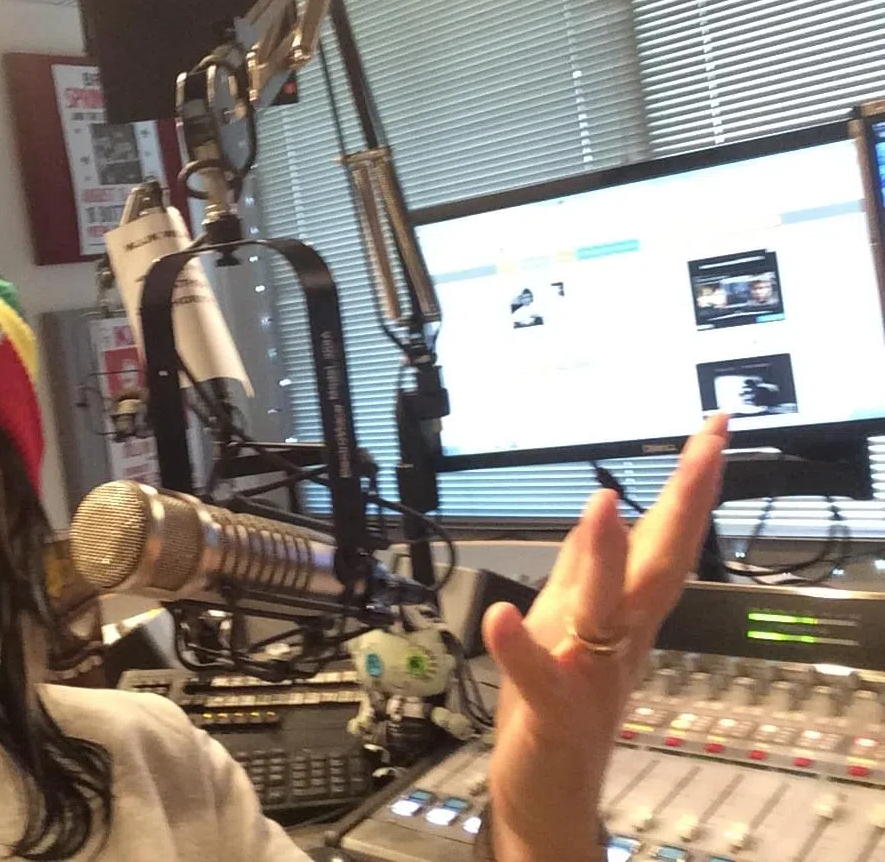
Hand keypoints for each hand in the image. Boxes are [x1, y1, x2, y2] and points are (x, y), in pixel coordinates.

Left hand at [480, 414, 728, 861]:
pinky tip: (500, 614)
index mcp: (627, 613)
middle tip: (707, 442)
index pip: (667, 539)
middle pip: (661, 564)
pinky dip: (520, 646)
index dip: (691, 484)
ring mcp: (591, 674)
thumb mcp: (568, 619)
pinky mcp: (553, 710)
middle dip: (683, 501)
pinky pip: (538, 676)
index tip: (713, 429)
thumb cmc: (558, 697)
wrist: (547, 785)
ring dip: (603, 558)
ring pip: (604, 612)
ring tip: (601, 503)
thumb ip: (586, 568)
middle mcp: (621, 638)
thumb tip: (605, 510)